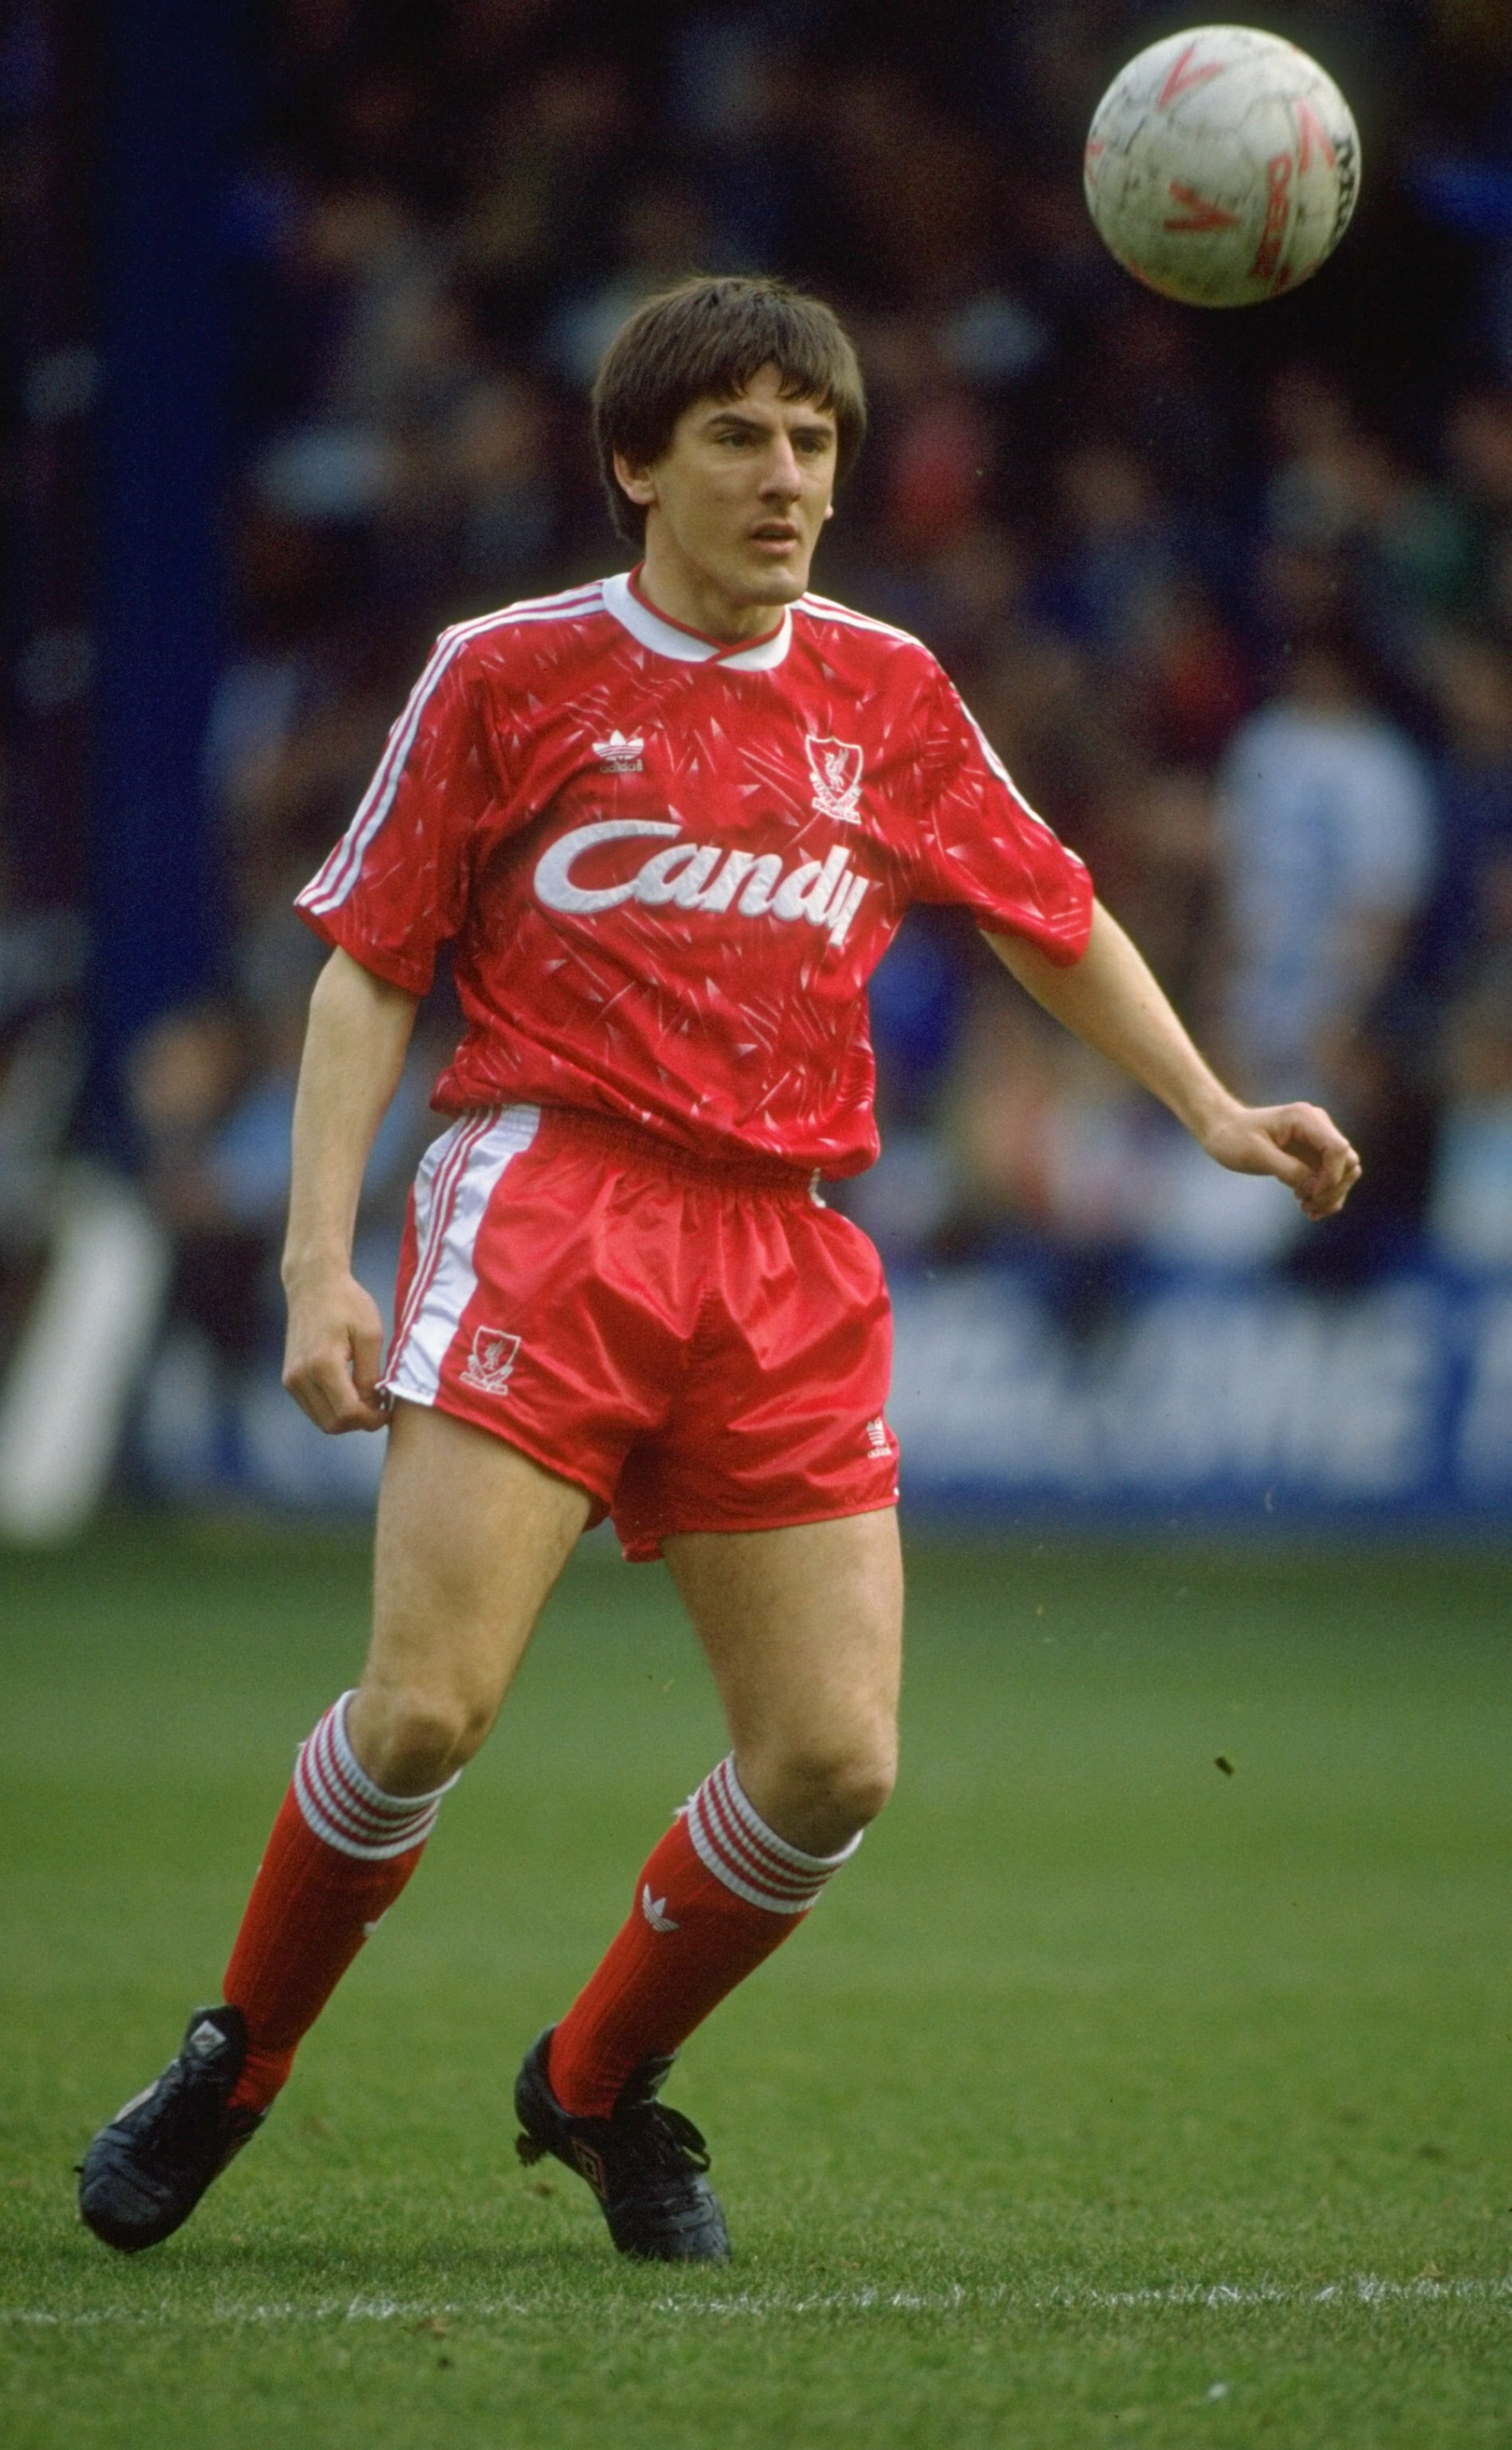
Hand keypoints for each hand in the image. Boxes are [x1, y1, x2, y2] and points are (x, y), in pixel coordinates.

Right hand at [281, 1267, 392, 1432]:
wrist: (313, 1285)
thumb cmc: (347, 1304)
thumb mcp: (370, 1335)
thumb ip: (371, 1374)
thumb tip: (374, 1406)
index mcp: (323, 1365)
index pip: (348, 1413)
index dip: (371, 1420)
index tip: (388, 1410)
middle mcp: (300, 1376)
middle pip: (332, 1424)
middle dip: (359, 1423)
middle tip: (379, 1407)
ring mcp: (291, 1379)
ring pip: (321, 1420)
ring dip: (346, 1418)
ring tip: (366, 1399)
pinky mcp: (289, 1379)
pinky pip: (313, 1408)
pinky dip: (332, 1409)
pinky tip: (350, 1391)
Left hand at [1201, 1101, 1361, 1220]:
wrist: (1222, 1131)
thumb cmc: (1233, 1138)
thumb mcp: (1256, 1155)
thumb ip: (1288, 1170)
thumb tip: (1315, 1187)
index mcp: (1305, 1118)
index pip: (1338, 1149)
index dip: (1332, 1177)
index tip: (1310, 1195)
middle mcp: (1318, 1126)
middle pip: (1348, 1162)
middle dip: (1333, 1189)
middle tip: (1306, 1205)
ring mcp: (1317, 1141)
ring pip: (1345, 1172)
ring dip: (1331, 1195)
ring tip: (1307, 1210)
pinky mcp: (1313, 1155)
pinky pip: (1331, 1178)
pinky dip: (1325, 1195)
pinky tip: (1308, 1208)